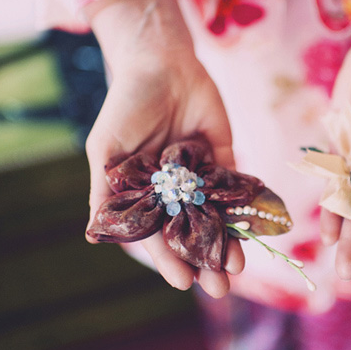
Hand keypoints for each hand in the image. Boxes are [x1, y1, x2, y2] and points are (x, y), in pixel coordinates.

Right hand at [84, 0, 243, 297]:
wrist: (160, 62)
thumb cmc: (125, 104)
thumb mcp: (106, 148)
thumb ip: (107, 189)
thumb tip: (95, 233)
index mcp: (143, 192)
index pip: (157, 233)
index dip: (169, 258)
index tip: (183, 282)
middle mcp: (172, 188)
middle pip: (191, 231)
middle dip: (204, 259)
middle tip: (220, 287)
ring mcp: (199, 174)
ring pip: (216, 216)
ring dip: (227, 241)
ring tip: (237, 266)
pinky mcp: (223, 155)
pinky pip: (236, 186)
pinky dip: (245, 207)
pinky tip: (255, 227)